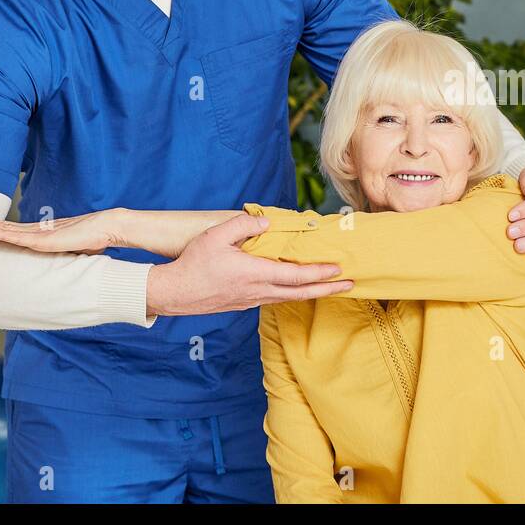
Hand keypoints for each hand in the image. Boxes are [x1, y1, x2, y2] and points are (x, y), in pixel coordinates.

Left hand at [0, 207, 121, 253]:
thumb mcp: (72, 252)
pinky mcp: (43, 239)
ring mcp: (37, 234)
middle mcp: (33, 231)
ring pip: (0, 227)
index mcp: (37, 234)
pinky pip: (14, 236)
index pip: (5, 228)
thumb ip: (60, 257)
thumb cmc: (95, 240)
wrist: (109, 228)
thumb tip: (59, 273)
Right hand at [146, 214, 352, 316]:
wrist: (174, 293)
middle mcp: (258, 291)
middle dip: (328, 289)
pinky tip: (298, 288)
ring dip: (313, 292)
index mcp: (254, 274)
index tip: (339, 269)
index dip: (319, 273)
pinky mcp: (245, 303)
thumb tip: (267, 222)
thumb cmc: (193, 263)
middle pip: (300, 293)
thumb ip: (243, 225)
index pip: (295, 276)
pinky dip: (294, 294)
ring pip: (290, 298)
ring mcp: (252, 299)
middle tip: (350, 284)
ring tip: (331, 286)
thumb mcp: (216, 236)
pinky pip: (276, 298)